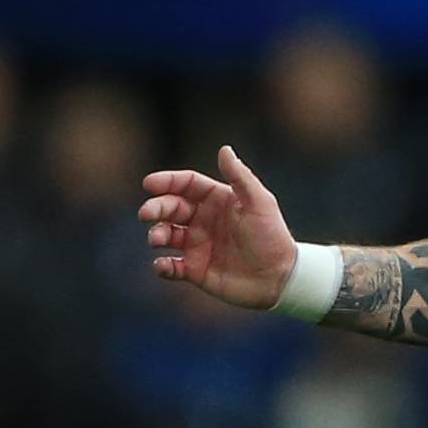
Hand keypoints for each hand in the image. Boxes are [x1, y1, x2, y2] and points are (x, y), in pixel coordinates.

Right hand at [138, 146, 297, 310]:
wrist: (281, 278)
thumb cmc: (272, 237)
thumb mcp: (260, 203)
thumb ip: (240, 177)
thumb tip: (224, 149)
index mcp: (218, 200)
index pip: (186, 185)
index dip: (167, 181)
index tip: (150, 184)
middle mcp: (204, 220)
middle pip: (171, 207)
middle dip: (156, 208)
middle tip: (147, 214)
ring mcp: (198, 245)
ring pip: (166, 234)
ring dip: (157, 234)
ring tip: (157, 238)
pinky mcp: (196, 270)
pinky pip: (171, 266)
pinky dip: (162, 265)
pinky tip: (162, 264)